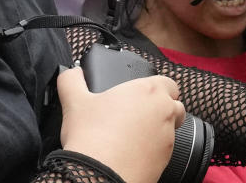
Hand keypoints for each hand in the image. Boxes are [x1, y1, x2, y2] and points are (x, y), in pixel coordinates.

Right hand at [57, 67, 185, 182]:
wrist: (97, 176)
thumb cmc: (90, 137)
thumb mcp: (75, 103)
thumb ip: (72, 80)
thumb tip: (70, 72)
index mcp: (149, 91)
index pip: (169, 83)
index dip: (158, 88)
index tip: (143, 96)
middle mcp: (164, 111)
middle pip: (175, 105)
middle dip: (163, 108)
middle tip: (139, 116)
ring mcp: (168, 136)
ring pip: (172, 128)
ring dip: (158, 129)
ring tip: (134, 135)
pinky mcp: (166, 158)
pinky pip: (165, 150)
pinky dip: (154, 149)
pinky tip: (134, 153)